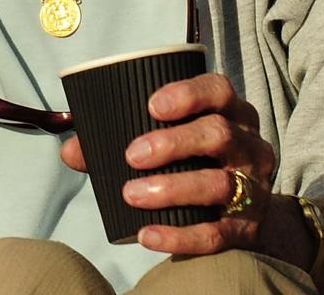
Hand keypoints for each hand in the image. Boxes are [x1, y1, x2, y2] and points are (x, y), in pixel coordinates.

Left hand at [60, 73, 275, 254]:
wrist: (246, 213)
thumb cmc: (198, 161)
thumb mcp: (174, 140)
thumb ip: (120, 138)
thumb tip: (71, 150)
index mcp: (231, 111)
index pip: (218, 89)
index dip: (188, 94)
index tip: (153, 106)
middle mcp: (248, 143)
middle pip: (218, 133)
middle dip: (174, 142)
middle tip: (133, 155)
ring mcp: (252, 186)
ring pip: (218, 183)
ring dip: (173, 188)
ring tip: (132, 194)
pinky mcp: (246, 227)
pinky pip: (217, 233)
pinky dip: (180, 235)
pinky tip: (148, 234)